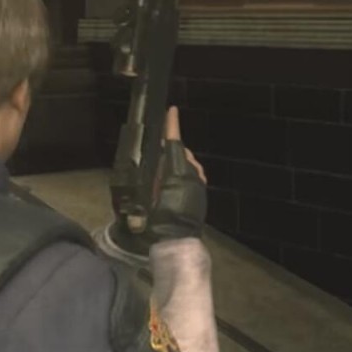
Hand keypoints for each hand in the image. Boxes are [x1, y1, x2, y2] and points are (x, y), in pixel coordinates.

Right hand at [150, 106, 206, 238]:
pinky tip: (172, 180)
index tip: (171, 111)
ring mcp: (199, 182)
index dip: (172, 126)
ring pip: (188, 163)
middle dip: (171, 147)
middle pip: (182, 152)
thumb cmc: (159, 219)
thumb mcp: (149, 195)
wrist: (176, 240)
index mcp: (177, 172)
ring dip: (177, 161)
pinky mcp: (201, 191)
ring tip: (163, 167)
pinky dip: (183, 172)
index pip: (175, 144)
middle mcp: (192, 174)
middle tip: (157, 147)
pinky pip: (193, 174)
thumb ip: (153, 176)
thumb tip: (156, 157)